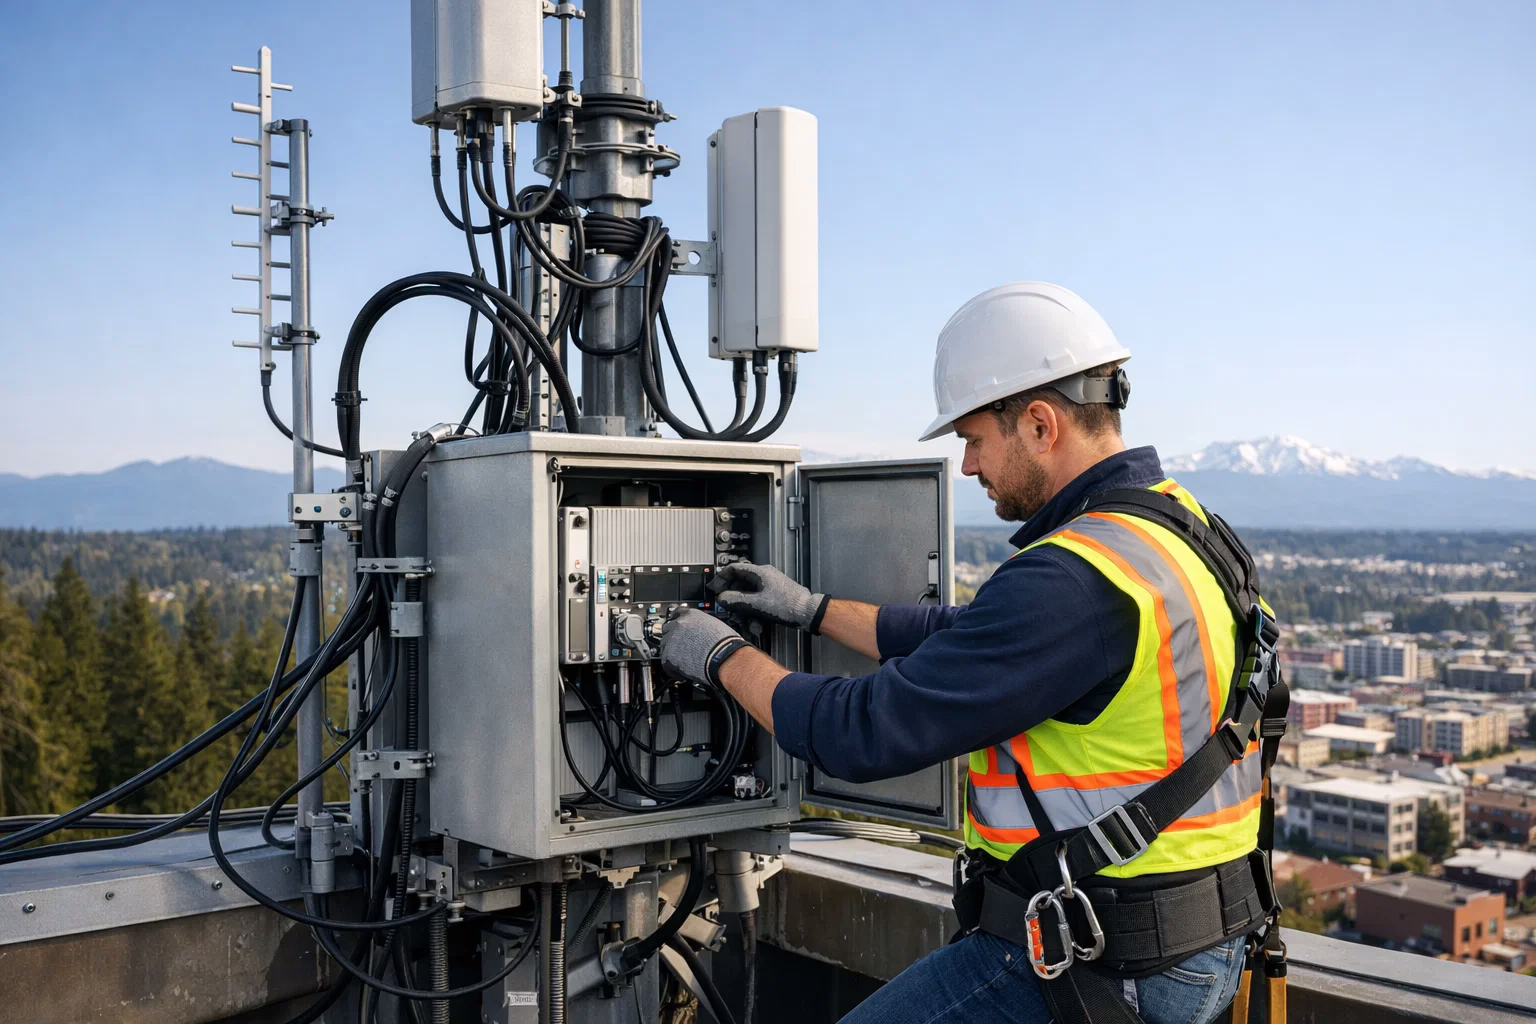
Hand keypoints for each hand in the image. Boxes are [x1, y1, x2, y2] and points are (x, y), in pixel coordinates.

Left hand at [660, 608, 748, 686]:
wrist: (724, 658)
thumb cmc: (726, 644)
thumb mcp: (715, 626)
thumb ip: (702, 626)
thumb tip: (700, 632)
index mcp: (691, 615)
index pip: (677, 613)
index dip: (677, 622)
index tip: (677, 626)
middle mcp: (679, 624)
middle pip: (667, 629)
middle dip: (673, 638)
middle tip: (681, 647)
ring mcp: (672, 639)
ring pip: (664, 646)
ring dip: (672, 653)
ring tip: (683, 662)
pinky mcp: (669, 655)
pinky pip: (665, 663)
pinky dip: (672, 669)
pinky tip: (681, 673)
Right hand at [711, 562, 827, 632]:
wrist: (808, 612)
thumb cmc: (789, 605)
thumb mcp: (758, 604)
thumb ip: (737, 601)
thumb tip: (722, 598)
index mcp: (760, 572)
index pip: (734, 569)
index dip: (721, 579)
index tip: (714, 589)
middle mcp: (764, 576)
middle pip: (740, 583)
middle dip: (732, 597)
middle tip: (726, 606)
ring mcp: (769, 586)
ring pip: (748, 595)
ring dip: (744, 608)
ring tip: (743, 620)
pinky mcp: (774, 596)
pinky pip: (757, 601)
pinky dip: (753, 611)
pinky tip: (755, 623)